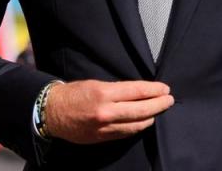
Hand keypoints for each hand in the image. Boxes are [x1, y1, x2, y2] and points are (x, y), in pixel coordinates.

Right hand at [43, 79, 173, 143]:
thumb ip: (116, 89)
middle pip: (141, 110)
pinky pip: (126, 133)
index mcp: (104, 93)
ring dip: (151, 117)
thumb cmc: (74, 93)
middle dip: (158, 104)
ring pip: (136, 125)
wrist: (52, 112)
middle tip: (169, 100)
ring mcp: (105, 127)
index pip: (136, 91)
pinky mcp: (103, 138)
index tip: (164, 88)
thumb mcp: (95, 84)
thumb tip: (138, 92)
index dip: (153, 90)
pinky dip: (137, 127)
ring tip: (159, 110)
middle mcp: (106, 112)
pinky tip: (144, 121)